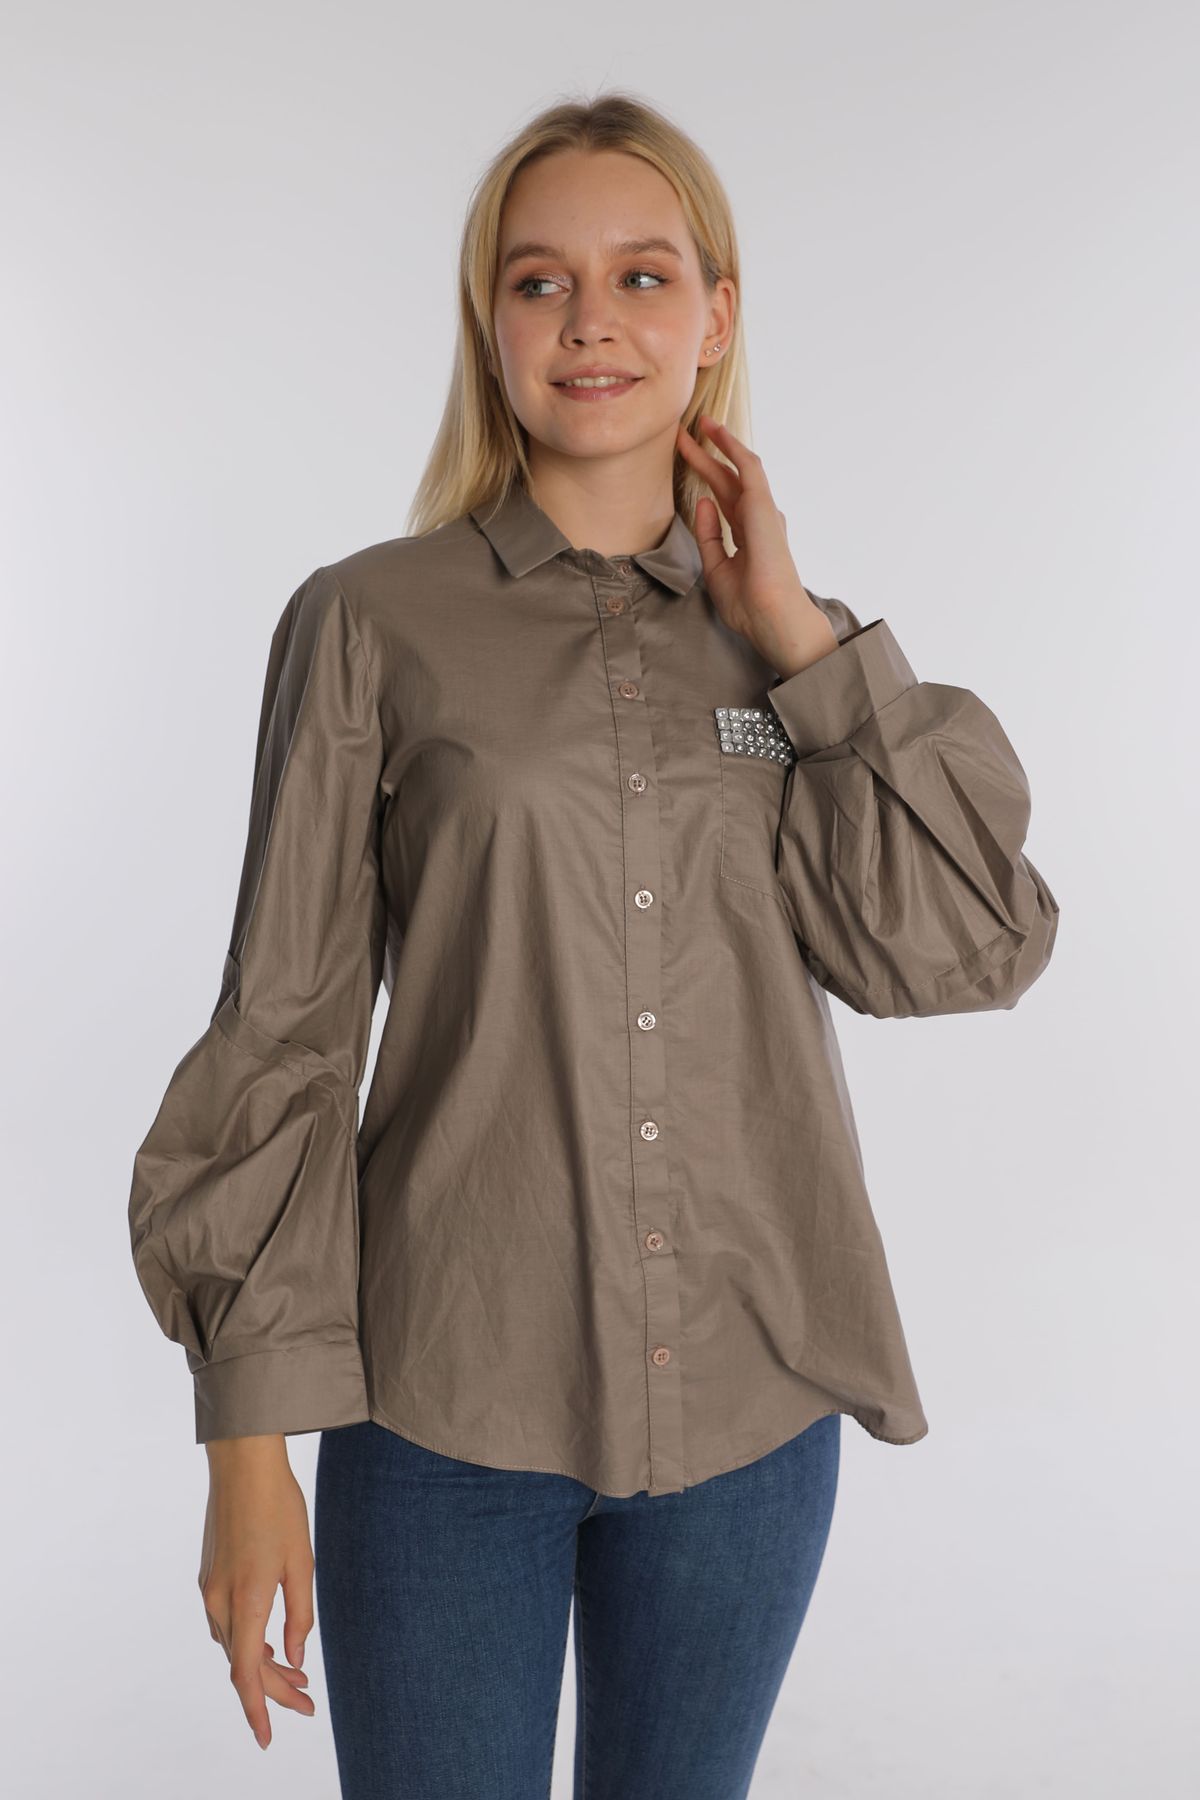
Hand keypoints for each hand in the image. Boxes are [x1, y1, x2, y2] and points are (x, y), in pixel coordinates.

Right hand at [199, 1435, 315, 1750]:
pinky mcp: (208, 1575)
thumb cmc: (279, 1506)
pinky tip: (269, 1642)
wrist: (242, 1463)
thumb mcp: (303, 1562)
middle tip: (306, 1703)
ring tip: (296, 1676)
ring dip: (261, 1665)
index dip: (259, 1710)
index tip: (268, 1739)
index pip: (247, 1675)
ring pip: (233, 1646)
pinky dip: (247, 1641)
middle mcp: (219, 1601)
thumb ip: (299, 1615)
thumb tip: (294, 1659)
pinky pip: (225, 1624)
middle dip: (272, 1690)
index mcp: (246, 1600)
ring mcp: (209, 1588)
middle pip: (242, 1664)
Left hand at [676, 413, 837, 679]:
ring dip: (719, 445)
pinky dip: (733, 448)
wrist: (770, 618)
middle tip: (682, 437)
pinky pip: (749, 468)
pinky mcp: (764, 506)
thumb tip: (701, 503)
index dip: (705, 479)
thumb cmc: (749, 604)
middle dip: (705, 458)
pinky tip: (717, 432)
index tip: (685, 463)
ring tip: (698, 424)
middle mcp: (757, 520)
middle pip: (727, 481)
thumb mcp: (716, 568)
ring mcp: (762, 512)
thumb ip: (709, 536)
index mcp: (748, 536)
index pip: (724, 499)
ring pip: (737, 469)